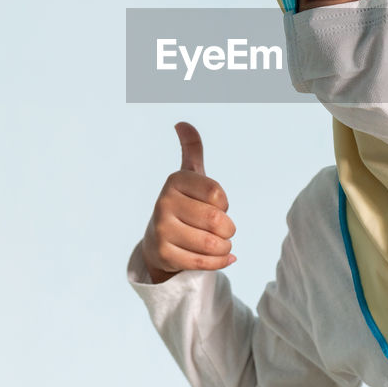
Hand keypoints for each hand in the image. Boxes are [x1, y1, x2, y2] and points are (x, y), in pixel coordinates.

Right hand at [140, 122, 237, 282]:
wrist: (159, 240)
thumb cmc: (183, 203)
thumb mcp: (189, 176)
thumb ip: (191, 149)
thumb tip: (182, 123)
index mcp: (175, 180)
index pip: (217, 193)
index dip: (225, 203)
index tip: (217, 205)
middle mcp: (164, 202)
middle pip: (217, 219)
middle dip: (229, 229)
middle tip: (223, 230)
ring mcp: (161, 229)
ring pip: (212, 243)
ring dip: (225, 247)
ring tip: (221, 244)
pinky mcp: (164, 254)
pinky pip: (204, 262)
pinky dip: (220, 262)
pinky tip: (223, 258)